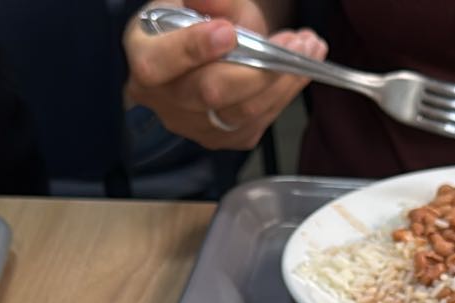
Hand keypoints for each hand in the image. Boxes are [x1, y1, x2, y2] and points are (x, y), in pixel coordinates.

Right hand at [124, 0, 326, 149]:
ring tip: (308, 48)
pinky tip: (301, 68)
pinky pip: (259, 121)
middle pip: (210, 93)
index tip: (227, 32)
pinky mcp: (222, 137)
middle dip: (259, 66)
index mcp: (146, 56)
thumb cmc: (199, 20)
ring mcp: (192, 124)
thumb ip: (212, 0)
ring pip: (243, 111)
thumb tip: (210, 0)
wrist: (206, 48)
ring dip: (284, 79)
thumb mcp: (202, 1)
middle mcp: (163, 99)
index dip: (192, 50)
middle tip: (294, 43)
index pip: (157, 64)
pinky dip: (286, 92)